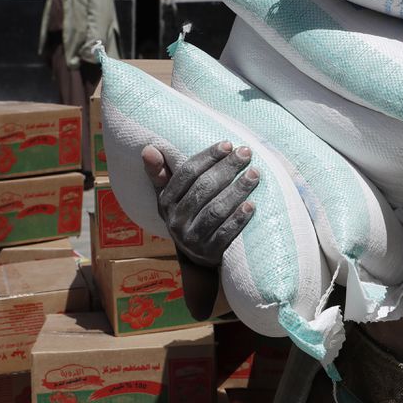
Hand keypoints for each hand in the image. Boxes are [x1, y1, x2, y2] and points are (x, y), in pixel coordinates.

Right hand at [141, 141, 258, 266]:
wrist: (196, 257)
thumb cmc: (187, 215)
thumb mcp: (170, 196)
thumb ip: (160, 173)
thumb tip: (148, 149)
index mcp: (166, 202)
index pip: (187, 174)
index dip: (208, 157)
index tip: (228, 144)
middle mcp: (176, 220)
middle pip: (203, 189)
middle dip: (226, 169)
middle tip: (246, 153)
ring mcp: (192, 238)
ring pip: (215, 210)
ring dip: (237, 190)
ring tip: (254, 174)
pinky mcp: (210, 252)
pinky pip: (225, 233)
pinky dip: (238, 219)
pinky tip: (252, 205)